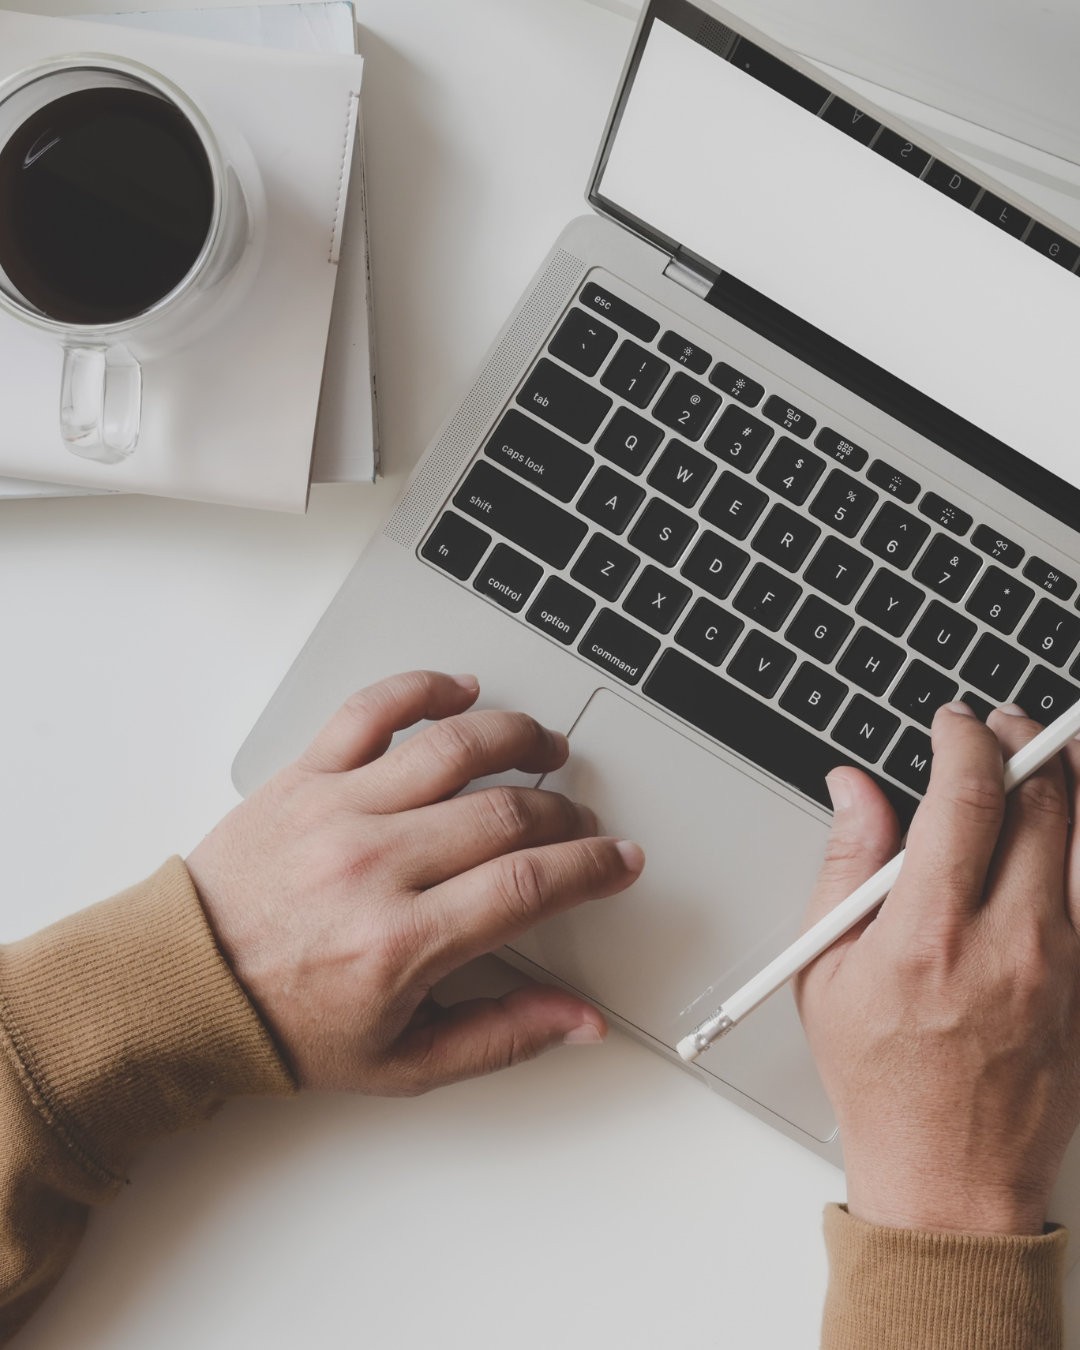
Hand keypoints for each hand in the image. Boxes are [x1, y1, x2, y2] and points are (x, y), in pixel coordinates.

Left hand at [186, 670, 642, 1094]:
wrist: (184, 987)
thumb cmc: (286, 1024)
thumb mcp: (403, 1062)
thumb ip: (502, 1037)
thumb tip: (579, 1021)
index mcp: (401, 942)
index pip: (528, 885)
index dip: (592, 867)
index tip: (619, 860)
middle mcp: (373, 865)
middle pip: (505, 812)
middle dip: (564, 814)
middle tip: (579, 824)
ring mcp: (338, 810)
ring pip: (453, 746)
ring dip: (517, 737)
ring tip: (545, 748)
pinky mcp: (305, 775)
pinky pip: (373, 709)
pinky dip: (424, 688)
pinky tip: (460, 691)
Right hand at [795, 701, 1079, 1235]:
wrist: (950, 1176)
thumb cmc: (883, 1080)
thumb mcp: (826, 970)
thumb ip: (845, 865)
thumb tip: (854, 788)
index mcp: (930, 936)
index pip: (966, 797)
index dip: (964, 739)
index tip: (953, 724)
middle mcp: (1011, 944)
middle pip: (1043, 801)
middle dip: (1022, 741)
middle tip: (1000, 728)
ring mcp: (1067, 966)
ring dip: (1075, 777)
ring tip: (1050, 754)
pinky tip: (1074, 825)